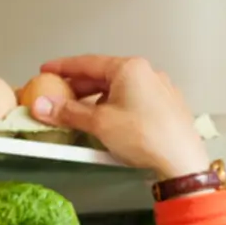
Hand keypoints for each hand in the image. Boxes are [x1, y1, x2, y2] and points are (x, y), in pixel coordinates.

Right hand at [30, 55, 210, 179]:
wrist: (181, 161)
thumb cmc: (146, 137)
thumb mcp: (99, 123)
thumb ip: (68, 112)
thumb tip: (44, 106)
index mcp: (130, 68)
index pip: (87, 62)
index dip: (63, 68)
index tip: (47, 71)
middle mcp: (148, 74)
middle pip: (104, 77)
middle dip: (79, 89)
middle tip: (59, 98)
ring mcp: (160, 91)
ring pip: (120, 91)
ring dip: (98, 102)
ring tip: (81, 116)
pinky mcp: (167, 108)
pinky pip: (135, 103)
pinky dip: (117, 109)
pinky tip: (108, 124)